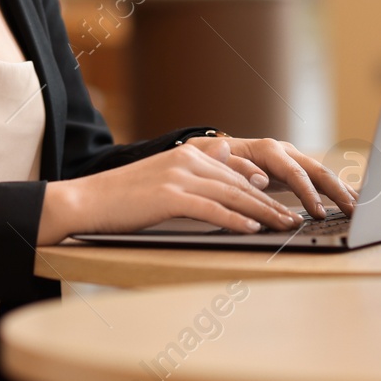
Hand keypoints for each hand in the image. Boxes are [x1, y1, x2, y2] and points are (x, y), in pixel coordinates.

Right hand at [37, 139, 302, 244]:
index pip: (235, 171)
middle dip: (271, 202)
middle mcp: (187, 160)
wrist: (86, 201)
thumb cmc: (122, 196)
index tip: (283, 200)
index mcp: (187, 154)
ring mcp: (179, 177)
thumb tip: (223, 151)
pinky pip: (212, 209)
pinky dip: (236, 220)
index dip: (262, 188)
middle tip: (294, 217)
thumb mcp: (162, 175)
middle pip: (240, 183)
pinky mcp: (170, 197)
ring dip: (263, 212)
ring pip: (233, 195)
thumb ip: (194, 167)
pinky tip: (252, 229)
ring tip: (284, 225)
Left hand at [185, 133, 357, 219]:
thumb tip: (260, 178)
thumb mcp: (214, 161)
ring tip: (360, 208)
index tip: (318, 212)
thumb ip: (234, 167)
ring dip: (342, 191)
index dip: (307, 192)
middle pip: (317, 170)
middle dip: (337, 191)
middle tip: (353, 211)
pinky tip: (352, 201)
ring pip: (323, 174)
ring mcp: (292, 160)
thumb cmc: (210, 159)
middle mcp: (284, 152)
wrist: (210, 153)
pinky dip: (336, 190)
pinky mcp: (295, 171)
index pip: (294, 171)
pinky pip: (319, 181)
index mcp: (267, 149)